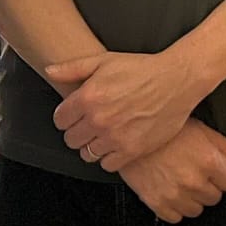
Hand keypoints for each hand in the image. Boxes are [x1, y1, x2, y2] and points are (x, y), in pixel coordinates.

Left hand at [47, 50, 202, 171]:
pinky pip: (107, 164)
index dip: (66, 117)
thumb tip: (49, 71)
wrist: (175, 80)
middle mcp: (99, 119)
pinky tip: (115, 144)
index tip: (75, 115)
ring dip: (92, 146)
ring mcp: (115, 136)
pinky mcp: (132, 150)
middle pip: (70, 139)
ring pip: (87, 154)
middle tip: (90, 125)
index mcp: (88, 97)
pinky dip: (108, 157)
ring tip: (103, 135)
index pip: (60, 120)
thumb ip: (72, 68)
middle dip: (77, 132)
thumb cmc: (141, 69)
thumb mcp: (104, 60)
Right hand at [118, 120, 225, 223]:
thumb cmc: (164, 129)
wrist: (128, 134)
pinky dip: (173, 207)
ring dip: (191, 199)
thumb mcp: (199, 129)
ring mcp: (175, 195)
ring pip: (196, 210)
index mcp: (209, 161)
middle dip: (207, 186)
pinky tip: (169, 190)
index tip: (212, 169)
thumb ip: (223, 148)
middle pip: (214, 198)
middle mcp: (194, 181)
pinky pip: (175, 218)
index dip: (222, 174)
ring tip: (180, 181)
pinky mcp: (157, 203)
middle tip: (193, 171)